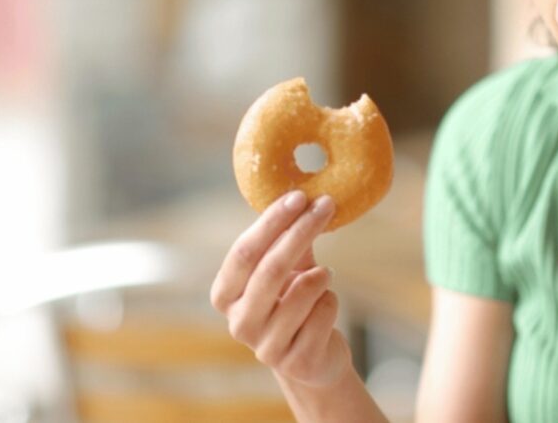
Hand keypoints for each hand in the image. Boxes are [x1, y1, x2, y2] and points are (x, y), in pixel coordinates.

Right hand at [210, 191, 349, 386]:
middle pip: (271, 268)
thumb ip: (286, 241)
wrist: (313, 359)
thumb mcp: (285, 271)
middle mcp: (239, 323)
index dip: (271, 222)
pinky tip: (325, 308)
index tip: (298, 196)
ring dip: (322, 275)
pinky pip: (324, 312)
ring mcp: (266, 346)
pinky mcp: (296, 361)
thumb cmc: (294, 304)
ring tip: (325, 275)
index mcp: (225, 295)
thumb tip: (301, 198)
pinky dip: (331, 300)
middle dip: (302, 231)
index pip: (243, 252)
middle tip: (326, 205)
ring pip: (303, 291)